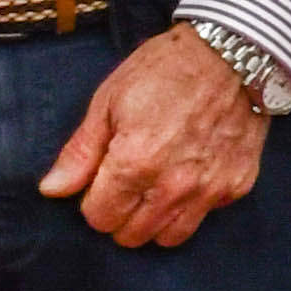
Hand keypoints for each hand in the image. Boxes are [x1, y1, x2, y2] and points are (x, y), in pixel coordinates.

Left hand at [39, 30, 269, 247]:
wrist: (234, 53)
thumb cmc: (165, 70)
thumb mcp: (109, 100)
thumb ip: (81, 152)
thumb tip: (53, 190)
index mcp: (134, 164)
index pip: (99, 217)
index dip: (93, 201)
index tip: (100, 180)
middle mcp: (173, 187)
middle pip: (132, 235)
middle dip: (121, 214)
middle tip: (125, 184)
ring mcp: (210, 190)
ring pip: (169, 237)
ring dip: (155, 220)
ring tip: (154, 189)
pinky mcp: (237, 186)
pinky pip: (205, 215)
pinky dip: (191, 205)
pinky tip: (189, 173)